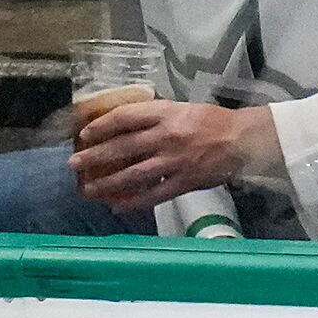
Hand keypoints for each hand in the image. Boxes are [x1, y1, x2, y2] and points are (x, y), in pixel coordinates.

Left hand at [69, 101, 278, 214]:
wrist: (243, 139)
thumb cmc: (211, 122)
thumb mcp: (182, 109)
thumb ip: (154, 118)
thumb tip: (122, 127)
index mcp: (166, 112)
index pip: (125, 117)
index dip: (101, 127)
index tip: (84, 135)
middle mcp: (168, 135)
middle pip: (123, 147)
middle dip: (94, 156)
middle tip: (74, 164)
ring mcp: (175, 160)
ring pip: (133, 174)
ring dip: (107, 184)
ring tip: (88, 190)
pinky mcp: (184, 181)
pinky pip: (153, 195)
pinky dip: (133, 203)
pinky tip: (116, 207)